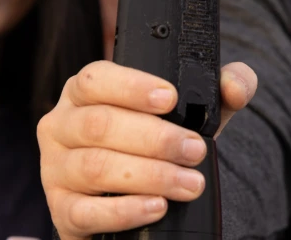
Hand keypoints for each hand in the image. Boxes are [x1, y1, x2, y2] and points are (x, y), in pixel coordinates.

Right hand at [38, 60, 257, 238]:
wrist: (140, 197)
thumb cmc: (158, 144)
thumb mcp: (190, 112)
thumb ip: (219, 90)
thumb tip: (234, 86)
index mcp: (85, 91)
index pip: (97, 78)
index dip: (132, 86)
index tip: (171, 98)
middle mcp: (62, 124)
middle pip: (99, 125)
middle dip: (155, 139)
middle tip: (195, 151)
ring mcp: (56, 169)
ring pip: (94, 167)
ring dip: (148, 176)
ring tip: (188, 183)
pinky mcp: (61, 210)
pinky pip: (85, 211)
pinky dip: (124, 211)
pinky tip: (156, 207)